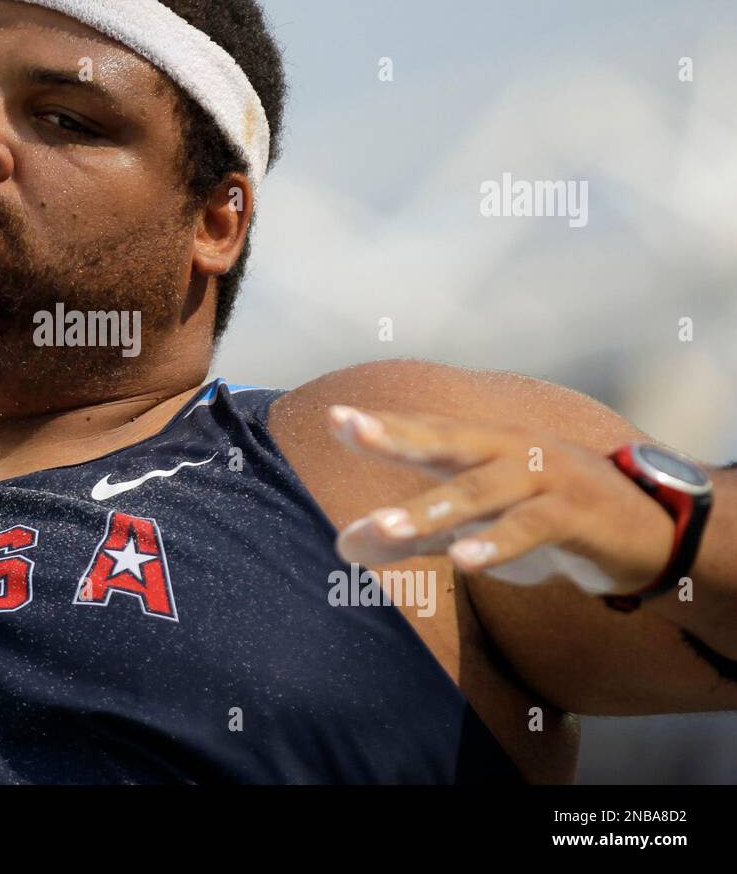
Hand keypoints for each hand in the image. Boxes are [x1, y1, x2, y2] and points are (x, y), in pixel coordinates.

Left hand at [326, 404, 675, 595]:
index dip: (381, 425)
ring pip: (480, 489)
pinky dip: (496, 543)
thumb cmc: (543, 521)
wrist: (646, 531)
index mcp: (480, 448)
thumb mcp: (471, 529)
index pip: (423, 432)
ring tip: (384, 527)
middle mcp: (506, 451)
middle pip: (445, 439)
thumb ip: (413, 536)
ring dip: (431, 509)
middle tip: (348, 428)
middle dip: (395, 434)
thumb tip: (343, 546)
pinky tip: (465, 561)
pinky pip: (529, 526)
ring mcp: (543, 477)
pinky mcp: (575, 513)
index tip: (333, 417)